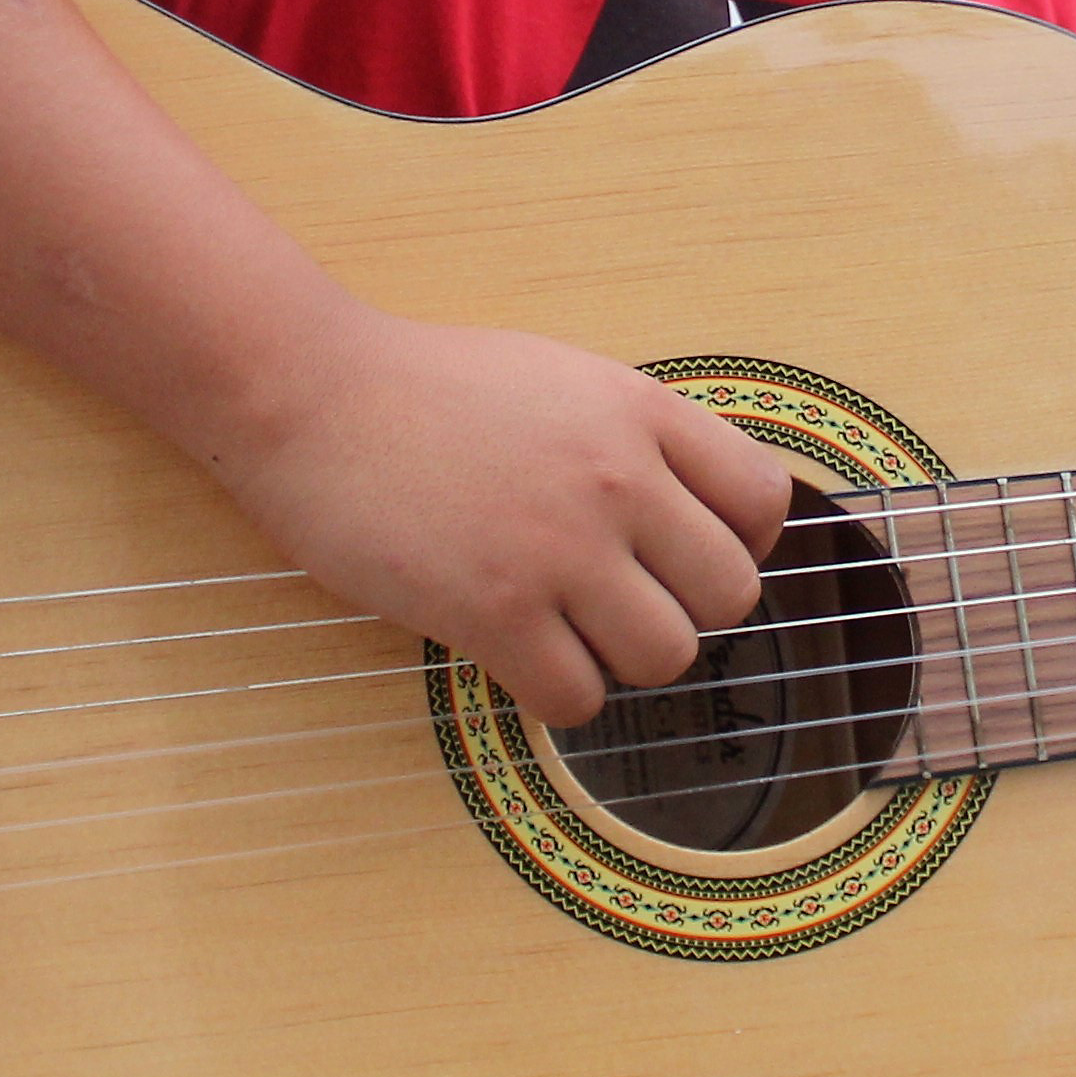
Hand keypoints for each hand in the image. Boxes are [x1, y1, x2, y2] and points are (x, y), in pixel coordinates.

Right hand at [201, 314, 795, 726]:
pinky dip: (558, 695)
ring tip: (566, 631)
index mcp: (639, 411)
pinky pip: (579, 698)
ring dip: (622, 660)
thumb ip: (633, 438)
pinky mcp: (494, 609)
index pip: (764, 503)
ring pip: (666, 657)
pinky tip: (519, 659)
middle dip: (683, 612)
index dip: (738, 544)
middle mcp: (617, 477)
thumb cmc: (424, 390)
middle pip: (729, 595)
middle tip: (620, 603)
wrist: (311, 393)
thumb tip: (690, 518)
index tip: (684, 555)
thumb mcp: (559, 378)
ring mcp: (559, 546)